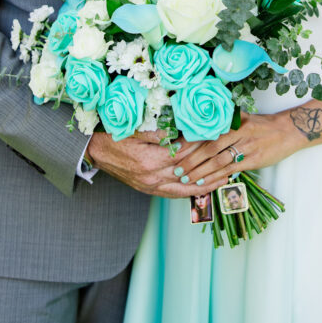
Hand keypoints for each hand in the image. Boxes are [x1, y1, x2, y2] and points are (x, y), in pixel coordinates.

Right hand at [87, 131, 221, 198]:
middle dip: (208, 161)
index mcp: (149, 160)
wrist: (95, 151)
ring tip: (225, 175)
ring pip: (185, 188)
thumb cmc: (113, 135)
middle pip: (188, 170)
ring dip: (206, 182)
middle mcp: (152, 177)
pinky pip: (175, 194)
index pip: (183, 152)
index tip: (216, 135)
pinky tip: (206, 187)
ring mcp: (151, 186)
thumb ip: (159, 131)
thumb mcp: (134, 128)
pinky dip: (192, 192)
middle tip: (226, 152)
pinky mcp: (149, 190)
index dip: (200, 144)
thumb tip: (182, 128)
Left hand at [169, 111, 303, 188]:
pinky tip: (205, 183)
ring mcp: (245, 146)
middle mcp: (237, 132)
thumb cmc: (261, 125)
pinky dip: (216, 177)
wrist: (287, 131)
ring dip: (201, 172)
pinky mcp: (253, 160)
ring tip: (187, 179)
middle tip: (177, 170)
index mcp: (232, 120)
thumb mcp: (242, 118)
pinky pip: (230, 170)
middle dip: (191, 160)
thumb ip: (224, 124)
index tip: (175, 151)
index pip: (205, 132)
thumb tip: (199, 132)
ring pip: (218, 161)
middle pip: (209, 148)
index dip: (189, 142)